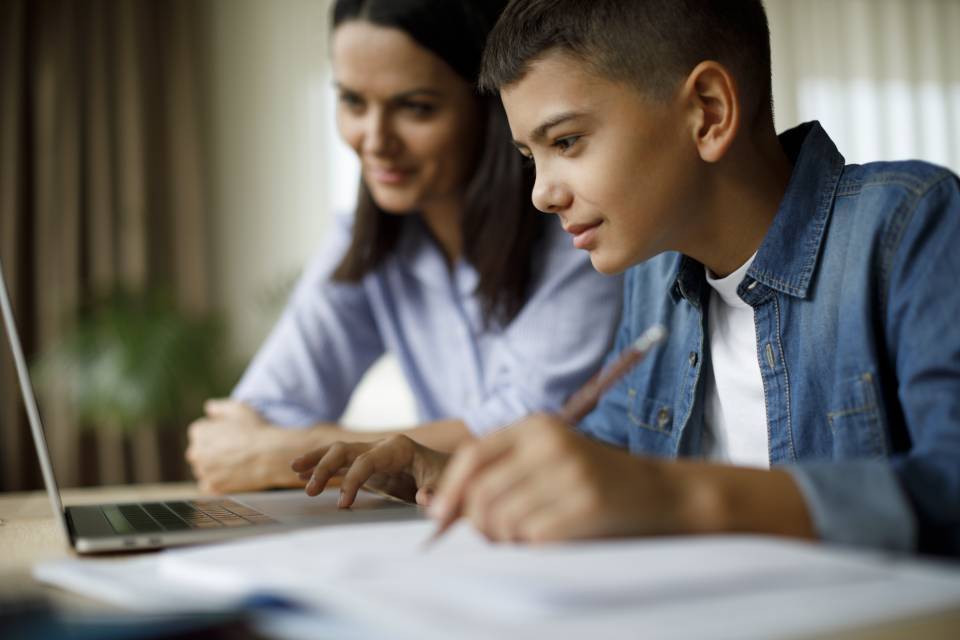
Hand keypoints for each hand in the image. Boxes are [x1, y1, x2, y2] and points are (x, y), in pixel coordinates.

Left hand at [186, 399, 312, 493]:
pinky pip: (209, 485)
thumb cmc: (256, 430)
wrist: (272, 455)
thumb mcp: (238, 409)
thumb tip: (208, 408)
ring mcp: (203, 472)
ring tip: (235, 462)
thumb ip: (219, 407)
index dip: (216, 432)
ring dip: (214, 467)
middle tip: (233, 449)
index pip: (199, 432)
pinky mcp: (213, 488)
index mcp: (198, 432)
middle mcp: (195, 452)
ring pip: (204, 469)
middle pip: (199, 451)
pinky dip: (218, 482)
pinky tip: (233, 475)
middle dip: (211, 450)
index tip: (230, 435)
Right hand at [291, 435, 448, 507]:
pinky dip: (322, 466)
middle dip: (325, 466)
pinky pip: (341, 463)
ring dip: (316, 461)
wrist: (453, 472)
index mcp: (398, 448)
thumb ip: (434, 492)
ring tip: (294, 470)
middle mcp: (382, 446)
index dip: (352, 482)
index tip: (342, 505)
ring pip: (338, 452)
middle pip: (345, 450)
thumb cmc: (449, 478)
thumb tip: (423, 498)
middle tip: (309, 491)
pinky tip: (301, 473)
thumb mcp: (446, 485)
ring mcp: (373, 454)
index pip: (365, 461)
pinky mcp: (369, 465)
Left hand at [429, 414, 694, 542]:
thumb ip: (502, 474)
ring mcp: (571, 472)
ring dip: (508, 540)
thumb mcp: (548, 460)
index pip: (473, 456)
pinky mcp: (588, 503)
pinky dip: (534, 548)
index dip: (451, 490)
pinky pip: (534, 537)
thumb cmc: (593, 481)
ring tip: (528, 536)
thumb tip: (441, 508)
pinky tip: (552, 539)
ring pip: (504, 520)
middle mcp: (552, 443)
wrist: (660, 492)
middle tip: (495, 537)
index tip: (439, 518)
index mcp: (537, 426)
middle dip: (479, 525)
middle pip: (483, 493)